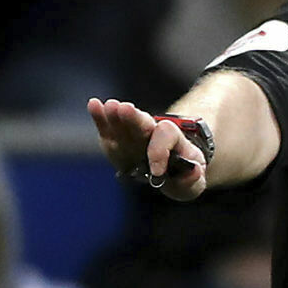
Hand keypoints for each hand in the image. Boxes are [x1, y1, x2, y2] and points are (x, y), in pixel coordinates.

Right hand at [86, 99, 205, 200]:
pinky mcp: (118, 139)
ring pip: (124, 125)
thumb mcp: (193, 182)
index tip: (156, 172)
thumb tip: (192, 171)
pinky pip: (109, 130)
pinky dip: (100, 119)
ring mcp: (134, 134)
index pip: (166, 136)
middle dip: (133, 119)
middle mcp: (154, 133)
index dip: (160, 152)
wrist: (174, 162)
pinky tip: (93, 105)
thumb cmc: (182, 173)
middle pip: (143, 124)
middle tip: (124, 108)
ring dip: (114, 117)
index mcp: (175, 142)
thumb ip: (193, 181)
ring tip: (107, 106)